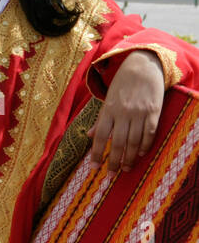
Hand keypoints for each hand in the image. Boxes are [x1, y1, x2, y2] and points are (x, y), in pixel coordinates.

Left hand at [91, 50, 165, 172]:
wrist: (142, 67)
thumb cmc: (122, 85)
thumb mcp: (107, 100)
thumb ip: (99, 119)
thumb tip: (90, 136)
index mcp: (108, 110)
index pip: (100, 136)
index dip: (97, 153)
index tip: (94, 167)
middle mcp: (122, 113)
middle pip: (117, 142)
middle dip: (113, 161)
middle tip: (111, 175)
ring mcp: (138, 113)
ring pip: (133, 141)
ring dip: (128, 158)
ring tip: (125, 169)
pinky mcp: (153, 112)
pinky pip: (149, 133)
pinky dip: (144, 146)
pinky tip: (139, 155)